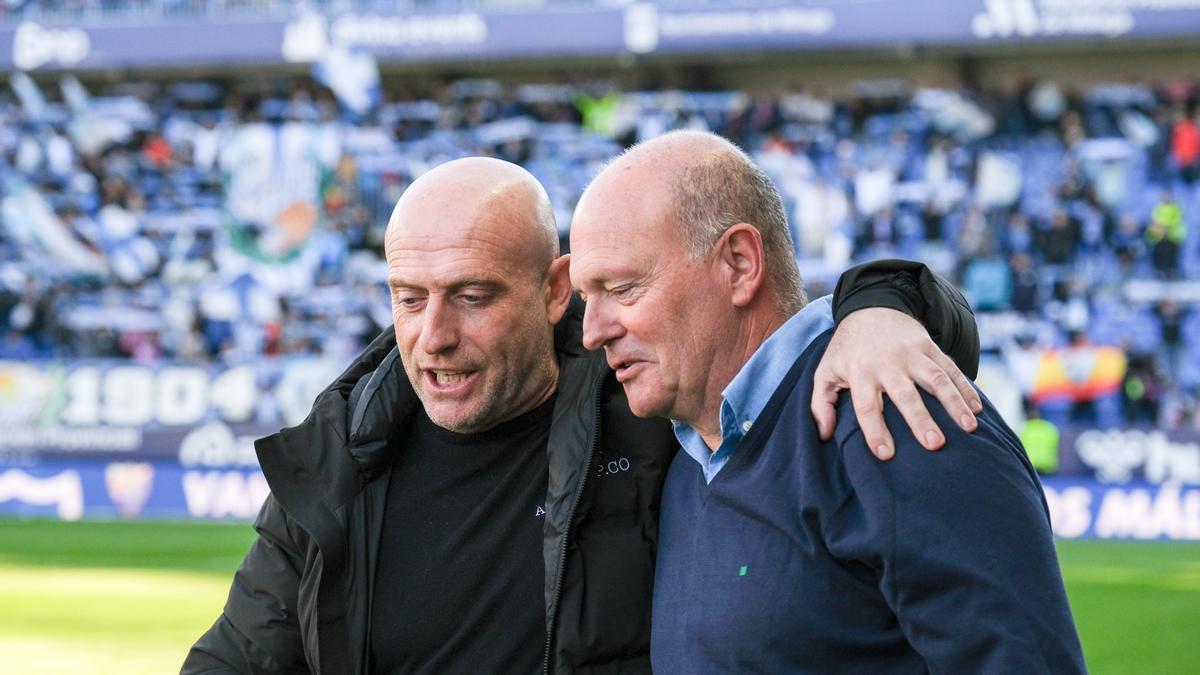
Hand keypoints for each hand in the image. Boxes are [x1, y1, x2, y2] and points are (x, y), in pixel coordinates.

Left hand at [811, 307, 982, 459]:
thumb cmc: (848, 350)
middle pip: (905, 394)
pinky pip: (950, 367)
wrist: (870, 307)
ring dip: (954, 403)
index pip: (866, 407)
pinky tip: (977, 408)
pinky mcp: (929, 346)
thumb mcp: (826, 371)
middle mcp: (887, 363)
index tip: (886, 455)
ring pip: (935, 379)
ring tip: (969, 428)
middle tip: (935, 444)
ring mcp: (911, 353)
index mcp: (860, 373)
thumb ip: (821, 404)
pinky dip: (966, 387)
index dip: (875, 431)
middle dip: (920, 419)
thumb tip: (824, 434)